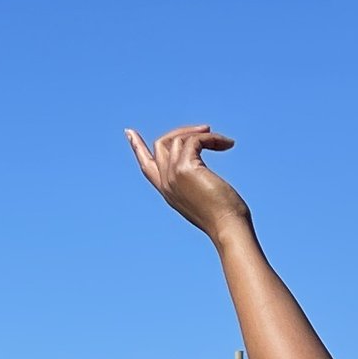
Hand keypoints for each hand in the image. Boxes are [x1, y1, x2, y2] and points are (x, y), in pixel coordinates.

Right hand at [126, 123, 254, 243]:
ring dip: (203, 135)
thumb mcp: (206, 200)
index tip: (129, 132)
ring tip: (225, 143)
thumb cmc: (226, 219)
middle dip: (182, 132)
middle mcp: (166, 182)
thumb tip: (207, 175)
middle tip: (206, 130)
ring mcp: (173, 175)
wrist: (228, 228)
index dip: (137, 147)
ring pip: (178, 139)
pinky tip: (228, 144)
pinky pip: (195, 140)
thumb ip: (197, 185)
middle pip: (160, 145)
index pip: (146, 166)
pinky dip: (212, 138)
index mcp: (168, 192)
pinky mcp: (185, 168)